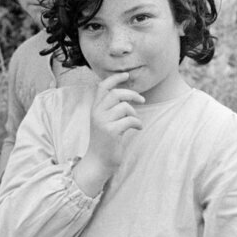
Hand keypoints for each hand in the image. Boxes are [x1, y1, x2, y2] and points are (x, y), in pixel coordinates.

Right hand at [75, 72, 143, 193]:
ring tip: (136, 122)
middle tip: (142, 99)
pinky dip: (137, 123)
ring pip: (124, 107)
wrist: (98, 162)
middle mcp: (97, 113)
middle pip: (116, 93)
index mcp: (95, 109)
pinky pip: (130, 120)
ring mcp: (103, 122)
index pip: (102, 87)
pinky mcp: (111, 132)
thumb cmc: (104, 142)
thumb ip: (110, 108)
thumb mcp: (103, 122)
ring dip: (134, 113)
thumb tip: (127, 96)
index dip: (115, 78)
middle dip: (132, 94)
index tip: (126, 75)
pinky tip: (138, 128)